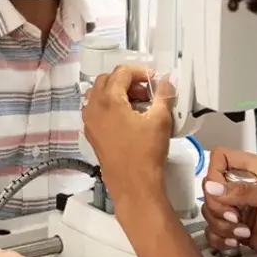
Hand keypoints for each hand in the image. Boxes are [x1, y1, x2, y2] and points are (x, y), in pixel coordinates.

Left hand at [81, 65, 174, 203]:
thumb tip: (167, 81)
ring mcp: (89, 121)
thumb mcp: (160, 120)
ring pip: (99, 94)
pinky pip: (96, 109)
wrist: (133, 185)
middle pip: (107, 80)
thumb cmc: (146, 153)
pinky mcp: (91, 133)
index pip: (121, 73)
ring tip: (139, 103)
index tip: (154, 80)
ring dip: (117, 92)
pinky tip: (129, 117)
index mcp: (108, 100)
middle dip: (127, 81)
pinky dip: (110, 105)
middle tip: (147, 91)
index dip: (139, 72)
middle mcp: (93, 107)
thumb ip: (164, 95)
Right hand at [200, 148, 256, 256]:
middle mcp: (244, 185)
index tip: (220, 191)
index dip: (215, 173)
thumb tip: (214, 186)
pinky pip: (213, 229)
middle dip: (219, 205)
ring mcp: (238, 206)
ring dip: (222, 224)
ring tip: (241, 229)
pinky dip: (221, 237)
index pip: (221, 157)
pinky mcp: (234, 225)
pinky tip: (236, 239)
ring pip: (209, 209)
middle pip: (210, 186)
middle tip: (235, 215)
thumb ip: (243, 191)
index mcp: (256, 169)